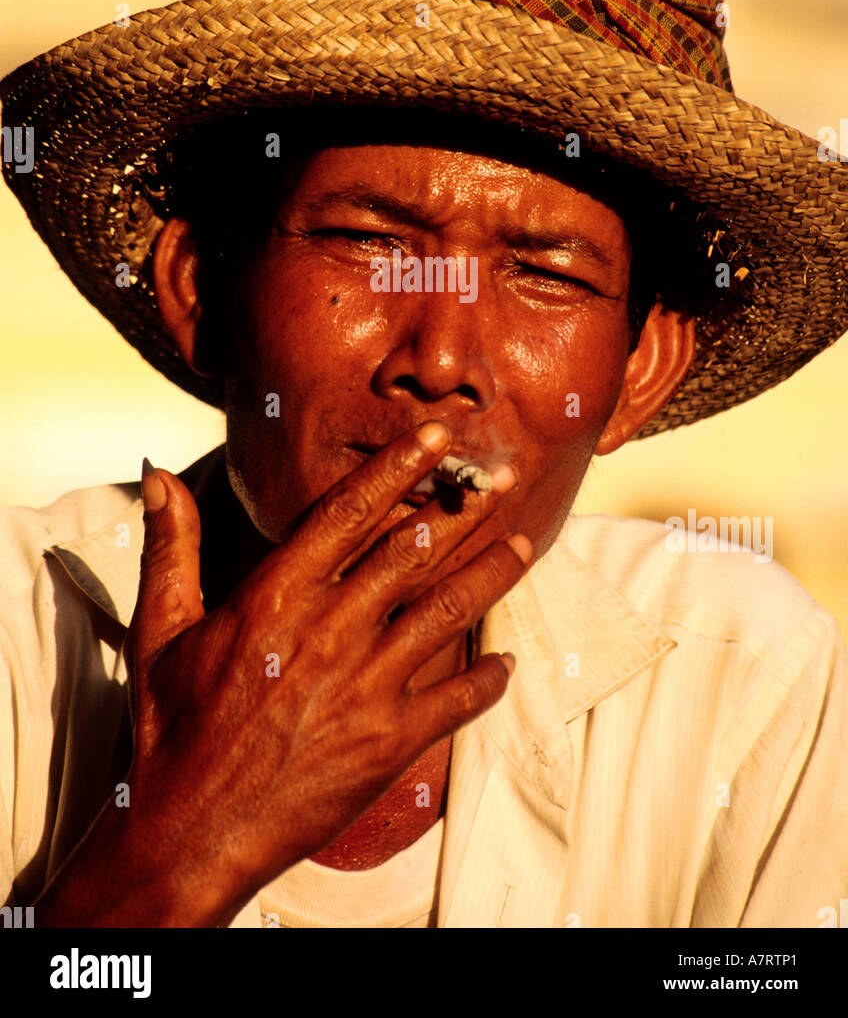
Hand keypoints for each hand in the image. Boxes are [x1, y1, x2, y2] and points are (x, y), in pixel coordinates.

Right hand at [117, 421, 531, 924]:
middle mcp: (328, 630)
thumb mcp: (161, 630)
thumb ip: (172, 548)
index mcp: (274, 595)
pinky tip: (508, 661)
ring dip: (491, 573)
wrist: (190, 832)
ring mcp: (365, 686)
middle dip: (463, 508)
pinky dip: (488, 679)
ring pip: (446, 611)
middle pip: (412, 550)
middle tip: (501, 476)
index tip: (437, 435)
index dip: (398, 467)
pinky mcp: (388, 741)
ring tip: (526, 543)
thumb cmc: (172, 728)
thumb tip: (158, 476)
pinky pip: (456, 699)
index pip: (349, 511)